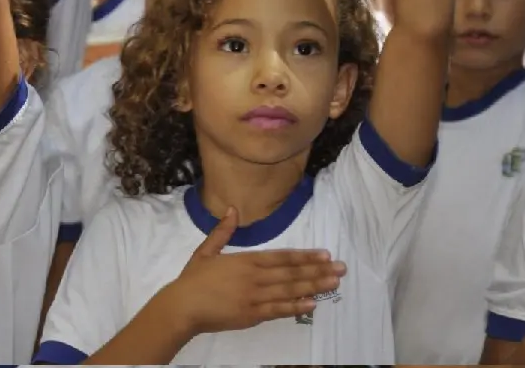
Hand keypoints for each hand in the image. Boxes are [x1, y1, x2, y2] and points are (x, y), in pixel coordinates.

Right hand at [164, 208, 345, 335]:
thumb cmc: (193, 279)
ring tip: (334, 283)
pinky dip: (296, 306)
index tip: (324, 254)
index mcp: (246, 260)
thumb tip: (232, 209)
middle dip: (318, 270)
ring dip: (314, 286)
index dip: (305, 256)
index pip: (282, 257)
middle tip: (341, 268)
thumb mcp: (206, 250)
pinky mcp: (252, 315)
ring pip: (290, 290)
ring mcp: (255, 297)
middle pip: (291, 273)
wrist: (183, 307)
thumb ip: (222, 231)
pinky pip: (278, 310)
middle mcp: (255, 277)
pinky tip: (313, 303)